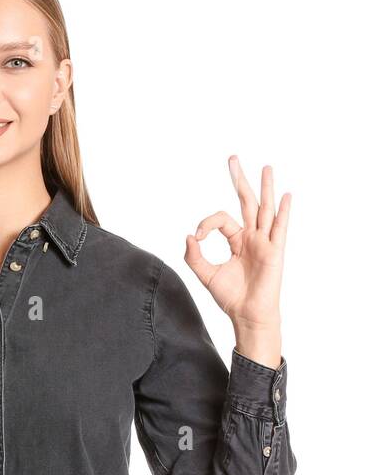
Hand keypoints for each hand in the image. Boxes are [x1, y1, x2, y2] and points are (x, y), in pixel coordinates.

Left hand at [185, 156, 289, 364]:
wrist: (246, 315)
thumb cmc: (231, 297)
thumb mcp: (206, 274)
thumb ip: (194, 256)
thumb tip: (189, 236)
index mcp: (237, 240)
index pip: (221, 219)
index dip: (206, 223)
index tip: (197, 236)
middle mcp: (253, 237)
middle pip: (246, 202)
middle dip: (239, 180)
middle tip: (232, 158)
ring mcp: (265, 242)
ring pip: (265, 209)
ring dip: (265, 188)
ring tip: (266, 167)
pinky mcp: (275, 251)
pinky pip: (279, 228)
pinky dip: (283, 212)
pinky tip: (286, 196)